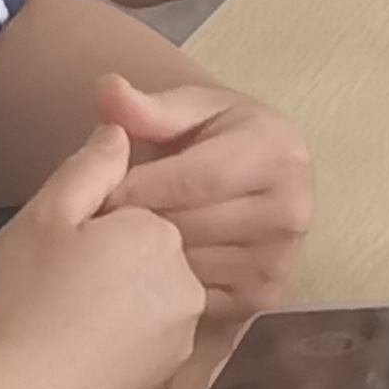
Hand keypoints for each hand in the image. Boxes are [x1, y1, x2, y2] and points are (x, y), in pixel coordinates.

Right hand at [0, 119, 204, 388]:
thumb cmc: (25, 304)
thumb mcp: (44, 217)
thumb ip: (90, 167)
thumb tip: (120, 131)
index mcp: (161, 234)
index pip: (138, 214)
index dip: (94, 230)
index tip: (59, 252)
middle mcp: (186, 282)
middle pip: (149, 259)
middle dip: (111, 267)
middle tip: (55, 289)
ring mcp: (181, 336)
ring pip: (149, 305)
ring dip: (116, 309)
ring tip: (63, 325)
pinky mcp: (166, 381)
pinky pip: (144, 350)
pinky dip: (117, 350)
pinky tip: (76, 356)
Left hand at [92, 76, 312, 318]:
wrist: (253, 177)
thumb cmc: (216, 139)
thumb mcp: (187, 113)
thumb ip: (144, 107)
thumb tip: (106, 87)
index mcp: (278, 151)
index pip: (188, 180)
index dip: (132, 187)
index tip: (96, 192)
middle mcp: (292, 206)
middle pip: (184, 227)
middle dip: (134, 226)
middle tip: (102, 223)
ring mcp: (281, 256)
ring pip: (184, 268)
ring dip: (144, 261)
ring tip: (123, 245)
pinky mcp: (263, 296)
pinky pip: (192, 301)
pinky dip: (164, 289)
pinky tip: (152, 270)